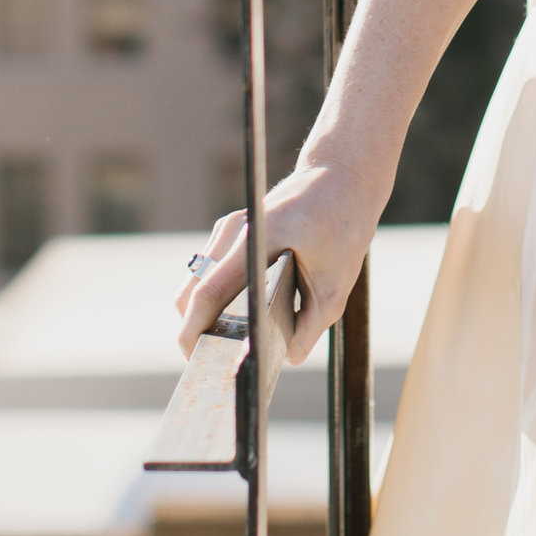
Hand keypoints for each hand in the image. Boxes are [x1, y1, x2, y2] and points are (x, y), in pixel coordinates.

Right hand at [174, 149, 383, 367]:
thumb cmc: (343, 223)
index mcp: (254, 239)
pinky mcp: (234, 230)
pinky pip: (212, 270)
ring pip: (198, 280)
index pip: (206, 293)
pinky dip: (217, 296)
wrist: (343, 175)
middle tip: (218, 360)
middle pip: (191, 290)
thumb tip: (289, 357)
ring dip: (206, 312)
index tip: (195, 360)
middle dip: (196, 328)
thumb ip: (312, 324)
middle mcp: (234, 231)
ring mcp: (230, 228)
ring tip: (229, 342)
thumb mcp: (337, 282)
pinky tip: (239, 316)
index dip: (193, 332)